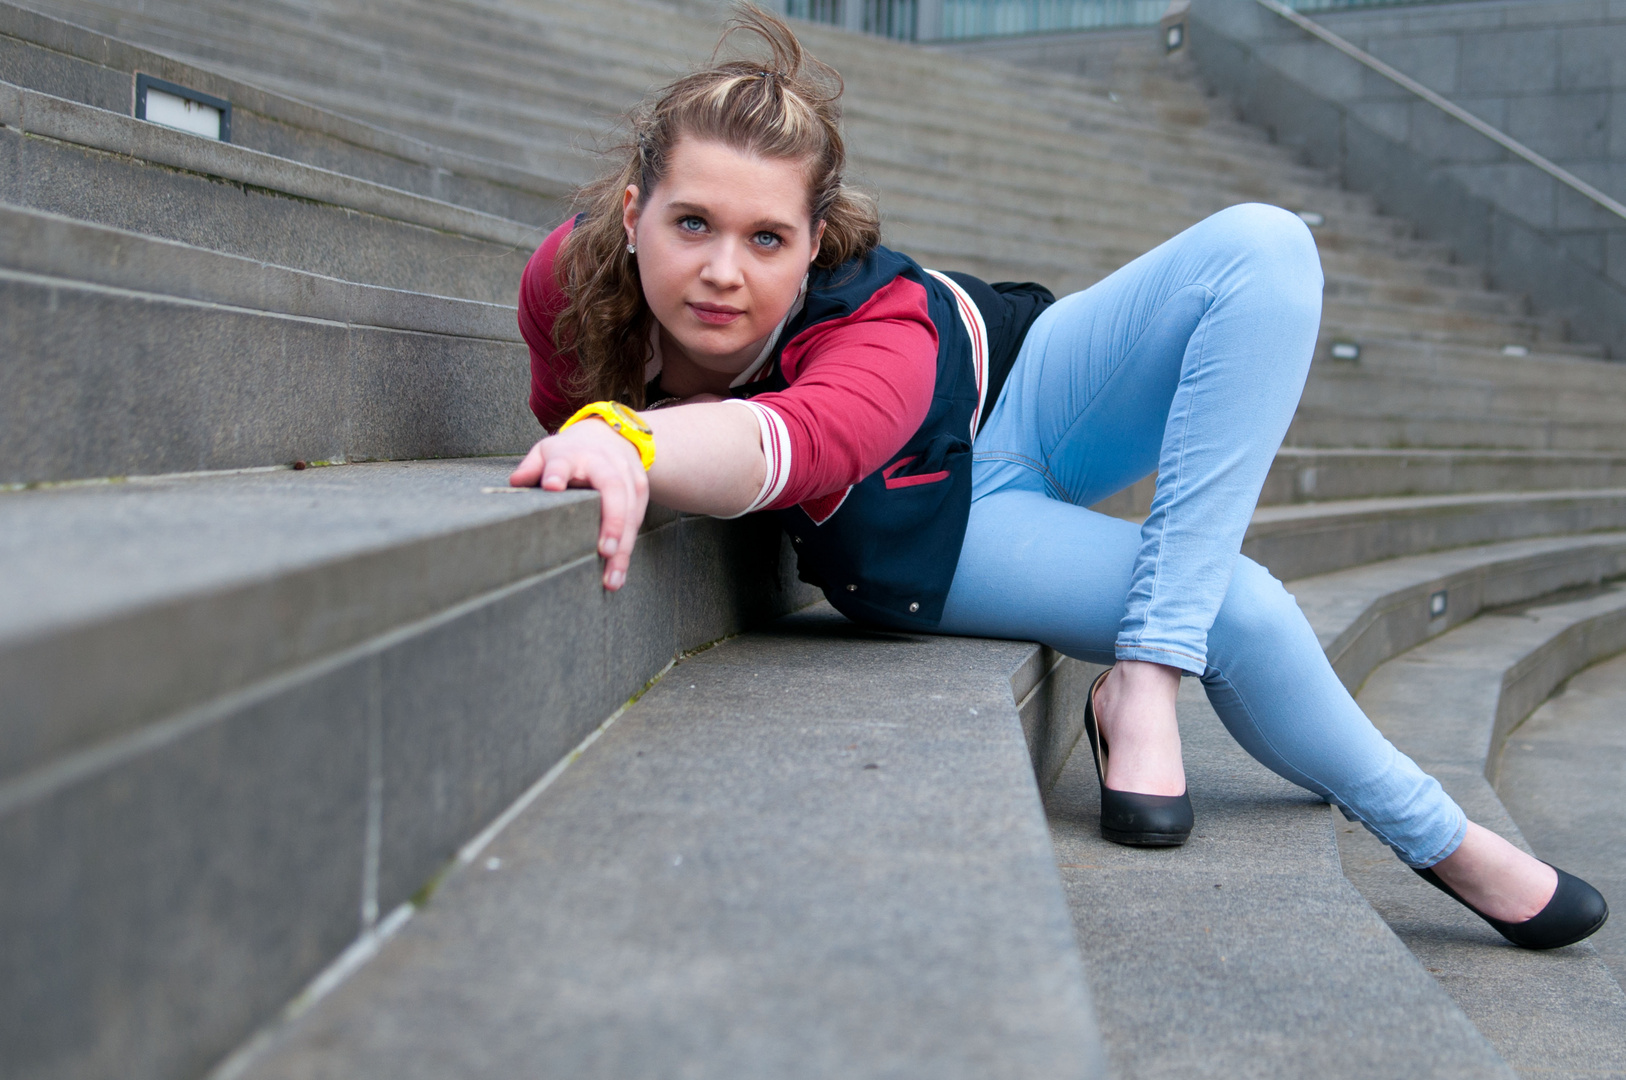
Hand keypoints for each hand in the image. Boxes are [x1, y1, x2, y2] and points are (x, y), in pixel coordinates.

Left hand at [509, 420, 647, 590]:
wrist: (610, 436)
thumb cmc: (571, 452)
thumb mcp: (547, 452)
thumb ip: (531, 467)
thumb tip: (516, 483)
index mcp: (572, 454)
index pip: (563, 462)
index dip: (557, 473)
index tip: (552, 486)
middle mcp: (605, 463)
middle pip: (613, 489)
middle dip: (612, 520)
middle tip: (604, 550)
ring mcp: (628, 476)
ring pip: (630, 510)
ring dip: (623, 545)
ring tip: (612, 577)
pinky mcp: (641, 490)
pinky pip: (637, 520)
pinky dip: (629, 547)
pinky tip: (619, 571)